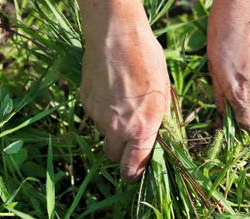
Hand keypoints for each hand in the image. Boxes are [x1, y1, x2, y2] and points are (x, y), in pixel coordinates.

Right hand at [78, 0, 169, 183]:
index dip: (134, 175)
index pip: (133, 167)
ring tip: (123, 103)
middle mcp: (118, 127)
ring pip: (103, 134)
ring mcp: (98, 116)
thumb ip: (160, 121)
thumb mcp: (164, 93)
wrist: (117, 37)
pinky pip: (94, 116)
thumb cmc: (148, 62)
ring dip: (112, 128)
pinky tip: (111, 92)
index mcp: (142, 127)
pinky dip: (102, 111)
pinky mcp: (85, 103)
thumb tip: (158, 138)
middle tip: (130, 137)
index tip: (135, 174)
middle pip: (113, 156)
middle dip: (121, 152)